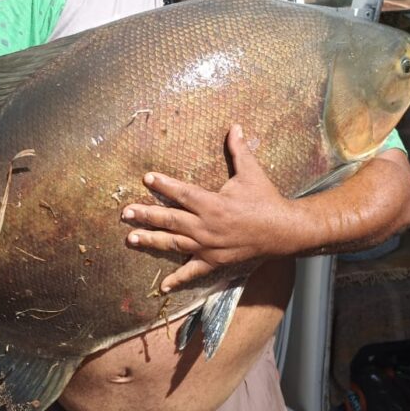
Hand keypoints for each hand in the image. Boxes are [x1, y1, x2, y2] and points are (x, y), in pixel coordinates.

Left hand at [122, 124, 293, 291]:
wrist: (283, 231)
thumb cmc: (266, 199)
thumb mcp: (251, 172)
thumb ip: (239, 150)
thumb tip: (235, 126)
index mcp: (213, 203)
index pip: (183, 193)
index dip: (164, 185)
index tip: (147, 178)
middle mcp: (207, 226)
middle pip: (170, 219)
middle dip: (146, 215)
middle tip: (125, 212)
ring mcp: (209, 246)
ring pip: (174, 243)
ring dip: (151, 241)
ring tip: (131, 238)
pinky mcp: (215, 261)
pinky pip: (193, 271)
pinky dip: (178, 278)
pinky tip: (163, 285)